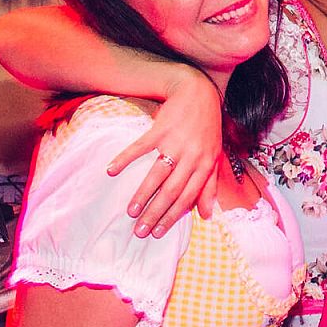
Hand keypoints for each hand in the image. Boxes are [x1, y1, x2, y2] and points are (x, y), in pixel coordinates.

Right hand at [107, 71, 221, 236]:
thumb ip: (210, 187)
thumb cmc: (206, 128)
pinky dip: (125, 159)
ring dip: (142, 194)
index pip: (186, 198)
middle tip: (140, 231)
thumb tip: (207, 215)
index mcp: (204, 166)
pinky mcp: (160, 129)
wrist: (198, 93)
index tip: (158, 233)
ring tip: (130, 211)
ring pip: (157, 175)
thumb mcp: (214, 157)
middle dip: (155, 214)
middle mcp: (191, 157)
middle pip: (171, 191)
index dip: (172, 217)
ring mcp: (175, 143)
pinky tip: (111, 171)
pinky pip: (140, 147)